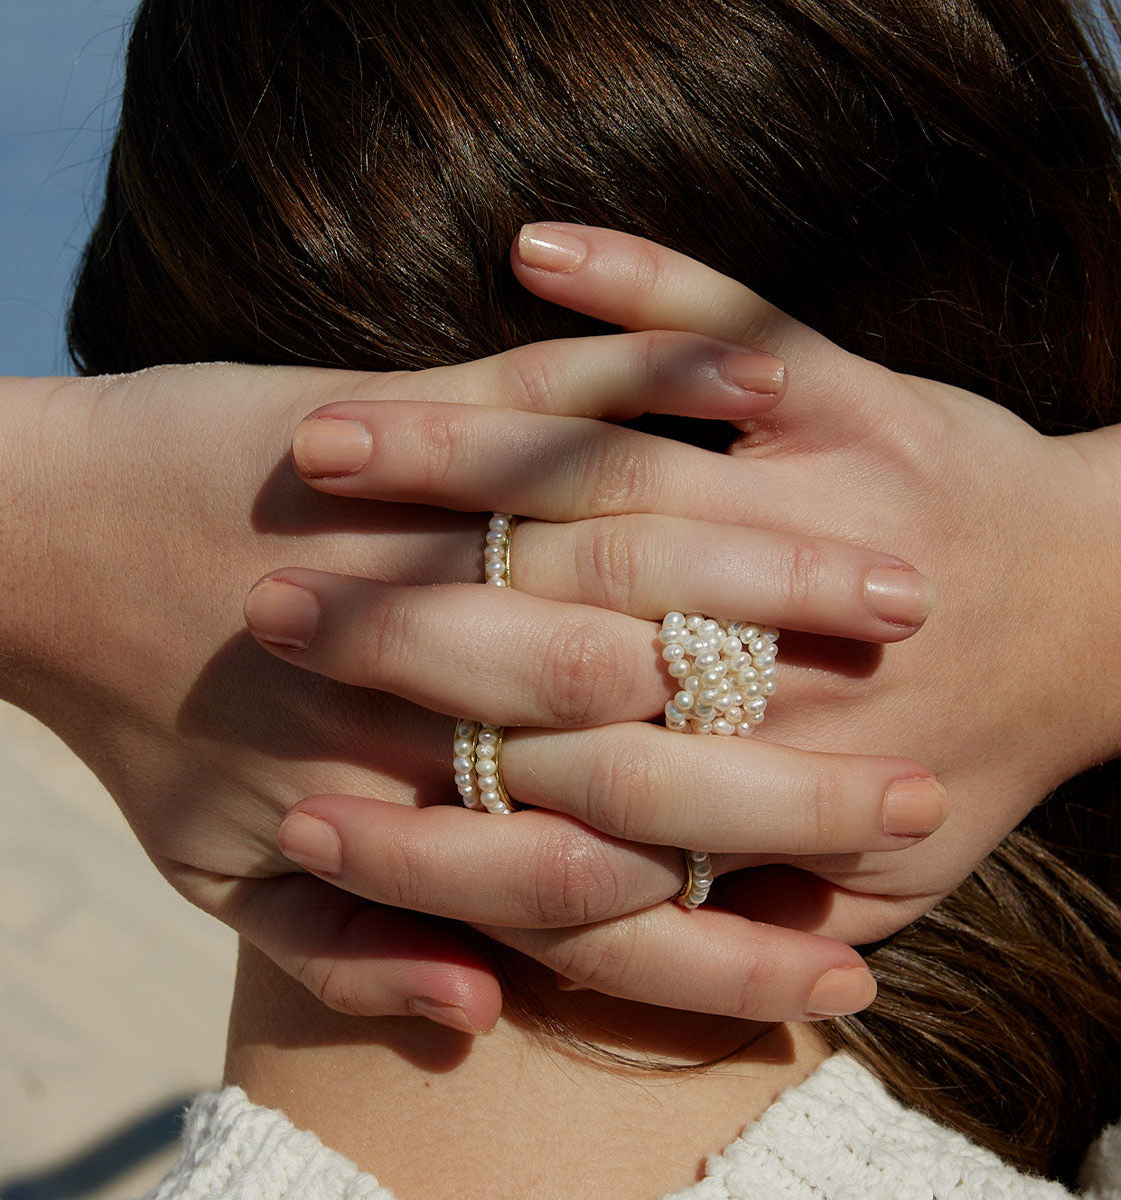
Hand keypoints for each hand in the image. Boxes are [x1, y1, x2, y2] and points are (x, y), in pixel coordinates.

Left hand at [0, 338, 924, 1033]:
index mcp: (389, 798)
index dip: (725, 941)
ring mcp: (424, 531)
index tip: (846, 958)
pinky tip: (767, 404)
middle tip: (922, 784)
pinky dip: (661, 384)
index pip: (595, 890)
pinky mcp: (403, 411)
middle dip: (798, 780)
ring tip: (892, 603)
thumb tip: (481, 1020)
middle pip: (642, 736)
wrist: (27, 544)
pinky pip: (551, 398)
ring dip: (775, 582)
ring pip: (625, 561)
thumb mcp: (216, 876)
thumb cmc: (126, 719)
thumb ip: (344, 959)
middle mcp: (427, 678)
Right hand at [267, 225, 1120, 988]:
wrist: (1104, 612)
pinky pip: (727, 322)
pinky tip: (536, 250)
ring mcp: (806, 496)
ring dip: (452, 451)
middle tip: (266, 608)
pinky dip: (644, 280)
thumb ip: (710, 952)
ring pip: (613, 470)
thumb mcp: (869, 904)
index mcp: (754, 770)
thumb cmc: (978, 754)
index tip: (289, 792)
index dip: (406, 814)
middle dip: (392, 620)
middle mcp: (759, 639)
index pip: (549, 801)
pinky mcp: (847, 394)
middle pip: (551, 634)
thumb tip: (512, 997)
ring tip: (329, 441)